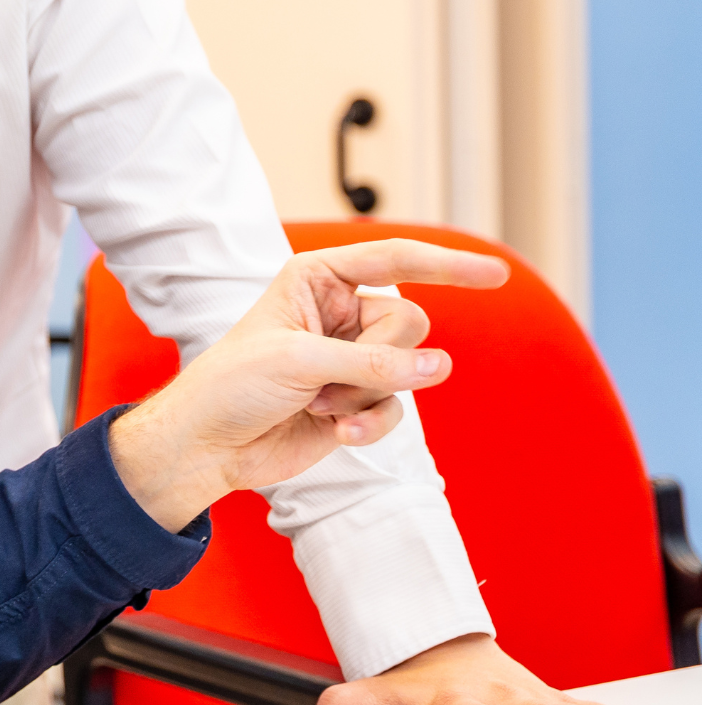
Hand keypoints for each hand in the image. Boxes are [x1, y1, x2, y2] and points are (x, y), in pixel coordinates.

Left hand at [109, 240, 510, 531]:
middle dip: (376, 357)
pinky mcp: (356, 399)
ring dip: (363, 393)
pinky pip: (396, 407)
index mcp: (316, 278)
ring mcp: (351, 358)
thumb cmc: (232, 386)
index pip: (395, 259)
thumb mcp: (300, 361)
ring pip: (407, 369)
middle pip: (410, 323)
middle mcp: (339, 313)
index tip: (498, 276)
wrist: (206, 445)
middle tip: (323, 376)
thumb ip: (375, 361)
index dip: (448, 265)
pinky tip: (339, 433)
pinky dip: (372, 422)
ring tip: (314, 401)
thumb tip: (441, 367)